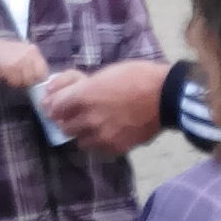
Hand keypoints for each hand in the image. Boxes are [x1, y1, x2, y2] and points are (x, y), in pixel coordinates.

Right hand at [0, 37, 48, 89]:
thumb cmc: (5, 54)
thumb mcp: (22, 53)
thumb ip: (33, 63)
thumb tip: (41, 77)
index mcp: (33, 50)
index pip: (44, 69)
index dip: (39, 77)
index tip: (33, 80)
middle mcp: (29, 54)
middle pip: (36, 76)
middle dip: (29, 80)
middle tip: (20, 78)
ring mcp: (20, 61)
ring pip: (26, 80)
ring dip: (19, 82)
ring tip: (11, 75)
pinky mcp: (11, 68)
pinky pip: (16, 82)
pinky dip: (11, 82)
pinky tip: (6, 76)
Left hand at [38, 59, 169, 155]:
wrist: (166, 97)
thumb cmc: (137, 77)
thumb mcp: (105, 73)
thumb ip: (79, 84)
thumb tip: (55, 90)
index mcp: (83, 96)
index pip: (53, 108)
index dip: (54, 106)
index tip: (57, 105)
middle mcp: (88, 118)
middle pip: (64, 126)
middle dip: (69, 120)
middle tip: (78, 114)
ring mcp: (101, 135)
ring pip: (80, 140)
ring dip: (84, 133)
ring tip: (97, 124)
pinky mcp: (115, 147)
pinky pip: (99, 148)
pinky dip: (101, 142)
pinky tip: (111, 131)